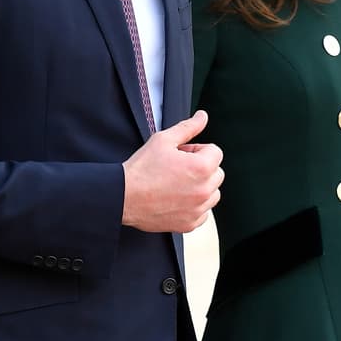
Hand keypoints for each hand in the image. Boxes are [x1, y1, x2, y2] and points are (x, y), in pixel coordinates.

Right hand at [121, 111, 223, 233]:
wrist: (123, 197)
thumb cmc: (142, 168)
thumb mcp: (163, 140)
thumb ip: (188, 128)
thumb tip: (203, 116)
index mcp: (202, 167)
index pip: (215, 152)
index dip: (197, 150)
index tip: (180, 155)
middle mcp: (205, 190)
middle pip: (217, 173)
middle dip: (202, 168)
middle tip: (177, 168)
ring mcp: (198, 209)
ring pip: (213, 194)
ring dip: (201, 187)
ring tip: (178, 184)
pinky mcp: (190, 224)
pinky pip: (204, 213)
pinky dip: (194, 206)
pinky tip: (176, 199)